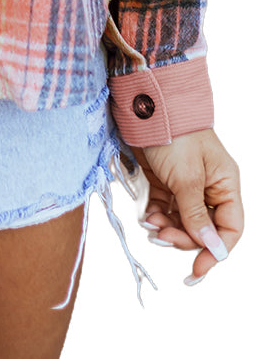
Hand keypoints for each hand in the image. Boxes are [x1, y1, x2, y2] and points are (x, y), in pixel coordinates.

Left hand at [132, 128, 242, 284]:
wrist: (145, 105)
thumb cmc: (174, 134)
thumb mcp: (187, 178)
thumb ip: (196, 214)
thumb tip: (212, 248)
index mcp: (225, 184)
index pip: (229, 229)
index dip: (216, 251)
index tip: (197, 268)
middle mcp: (209, 187)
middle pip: (203, 228)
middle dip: (184, 238)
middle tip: (163, 238)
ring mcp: (186, 184)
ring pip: (182, 221)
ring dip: (168, 228)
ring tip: (152, 226)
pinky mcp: (165, 179)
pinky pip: (164, 207)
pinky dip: (156, 215)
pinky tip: (146, 217)